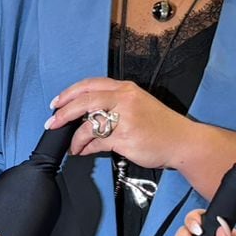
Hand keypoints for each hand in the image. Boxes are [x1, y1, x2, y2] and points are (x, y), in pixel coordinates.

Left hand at [47, 78, 192, 169]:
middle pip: (84, 101)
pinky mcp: (125, 138)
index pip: (90, 85)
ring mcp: (125, 119)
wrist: (182, 142)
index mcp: (125, 89)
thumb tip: (86, 118)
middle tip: (52, 122)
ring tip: (71, 145)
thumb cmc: (161, 126)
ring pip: (89, 124)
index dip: (69, 93)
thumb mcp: (137, 105)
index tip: (57, 103)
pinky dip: (85, 148)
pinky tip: (82, 151)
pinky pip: (97, 142)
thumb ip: (112, 106)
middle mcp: (124, 100)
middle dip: (63, 112)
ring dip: (74, 137)